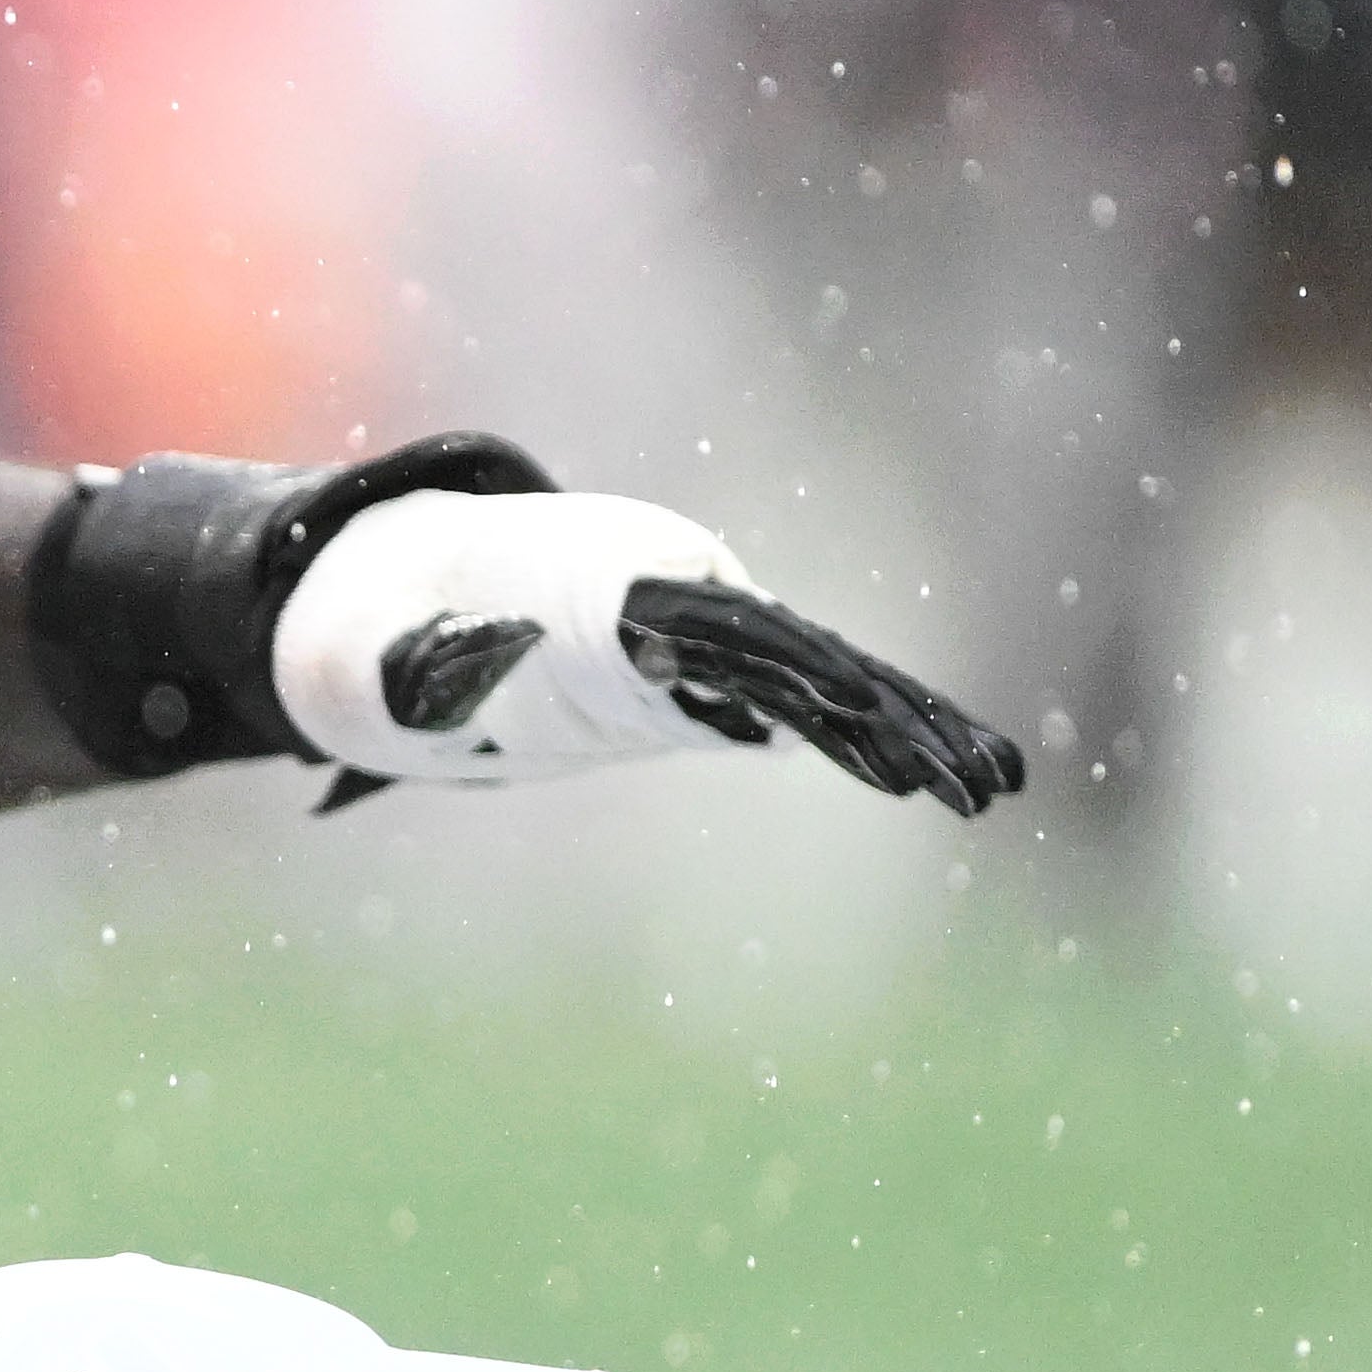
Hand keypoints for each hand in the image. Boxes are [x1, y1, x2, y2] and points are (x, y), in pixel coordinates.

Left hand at [271, 487, 1021, 812]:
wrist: (418, 591)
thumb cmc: (390, 626)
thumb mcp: (380, 653)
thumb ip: (423, 660)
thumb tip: (473, 656)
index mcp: (614, 586)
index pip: (716, 626)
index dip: (783, 665)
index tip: (843, 708)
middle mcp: (681, 598)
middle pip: (801, 656)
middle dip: (888, 713)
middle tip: (968, 775)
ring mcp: (703, 636)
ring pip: (824, 681)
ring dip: (907, 732)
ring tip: (991, 785)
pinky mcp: (709, 677)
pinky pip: (804, 709)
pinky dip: (869, 742)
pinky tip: (936, 784)